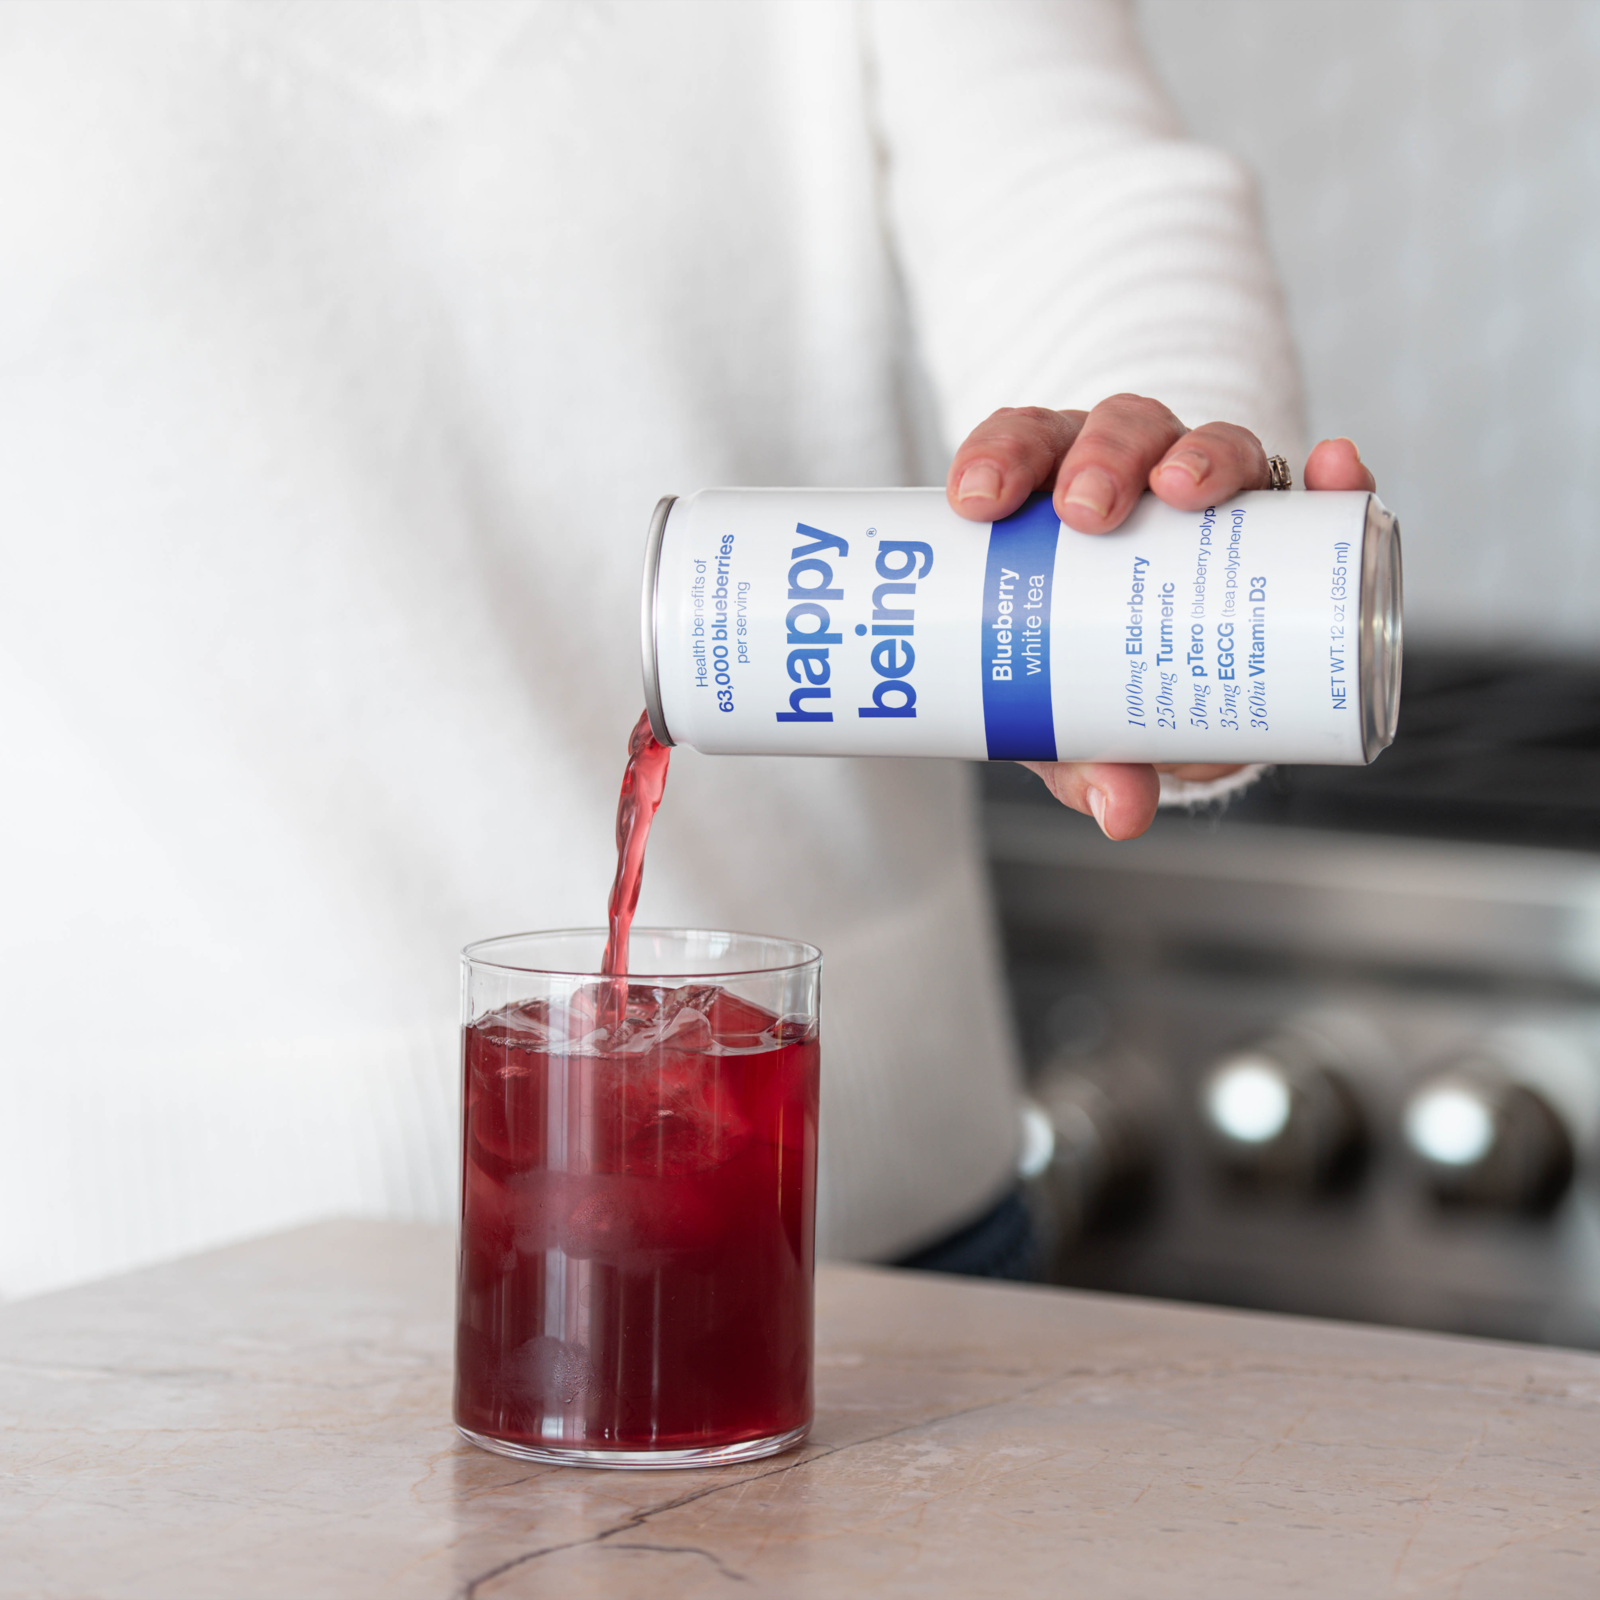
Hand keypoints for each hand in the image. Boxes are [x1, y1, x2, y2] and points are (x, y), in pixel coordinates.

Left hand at [945, 395, 1375, 839]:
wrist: (1172, 697)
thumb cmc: (1096, 683)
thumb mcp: (1073, 724)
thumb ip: (1084, 761)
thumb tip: (1119, 811)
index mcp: (1053, 497)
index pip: (1023, 448)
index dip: (999, 456)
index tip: (978, 500)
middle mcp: (1130, 473)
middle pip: (1115, 433)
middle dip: (1098, 459)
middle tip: (1084, 512)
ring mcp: (1208, 486)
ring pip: (1203, 443)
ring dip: (1198, 454)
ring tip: (1185, 490)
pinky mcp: (1281, 517)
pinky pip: (1309, 487)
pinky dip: (1326, 475)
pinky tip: (1332, 467)